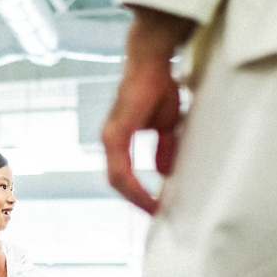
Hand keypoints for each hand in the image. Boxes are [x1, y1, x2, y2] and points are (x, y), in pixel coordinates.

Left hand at [101, 7, 195, 214]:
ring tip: (155, 210)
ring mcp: (110, 137)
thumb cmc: (157, 87)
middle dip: (138, 201)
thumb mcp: (166, 126)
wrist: (151, 61)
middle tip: (157, 215)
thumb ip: (165, 149)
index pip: (123, 176)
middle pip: (118, 183)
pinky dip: (134, 185)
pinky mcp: (116, 133)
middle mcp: (110, 141)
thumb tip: (164, 172)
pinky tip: (148, 196)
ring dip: (136, 197)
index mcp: (119, 140)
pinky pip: (121, 169)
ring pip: (117, 180)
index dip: (138, 193)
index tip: (155, 207)